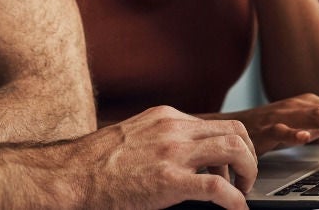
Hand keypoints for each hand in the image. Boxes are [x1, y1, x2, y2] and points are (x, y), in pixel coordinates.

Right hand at [69, 106, 258, 208]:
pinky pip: (217, 188)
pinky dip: (235, 200)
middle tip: (244, 180)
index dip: (231, 147)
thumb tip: (177, 155)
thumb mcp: (133, 137)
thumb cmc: (94, 164)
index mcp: (166, 117)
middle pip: (235, 130)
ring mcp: (173, 153)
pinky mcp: (169, 181)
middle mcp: (174, 129)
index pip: (216, 124)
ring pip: (234, 150)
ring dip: (248, 173)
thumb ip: (158, 139)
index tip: (230, 168)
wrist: (70, 175)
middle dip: (248, 156)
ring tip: (242, 193)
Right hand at [219, 94, 318, 156]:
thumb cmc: (272, 127)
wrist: (235, 126)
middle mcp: (302, 106)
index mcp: (314, 104)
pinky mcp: (266, 128)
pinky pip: (281, 130)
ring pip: (318, 117)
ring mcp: (284, 115)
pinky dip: (294, 133)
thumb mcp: (309, 124)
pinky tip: (306, 138)